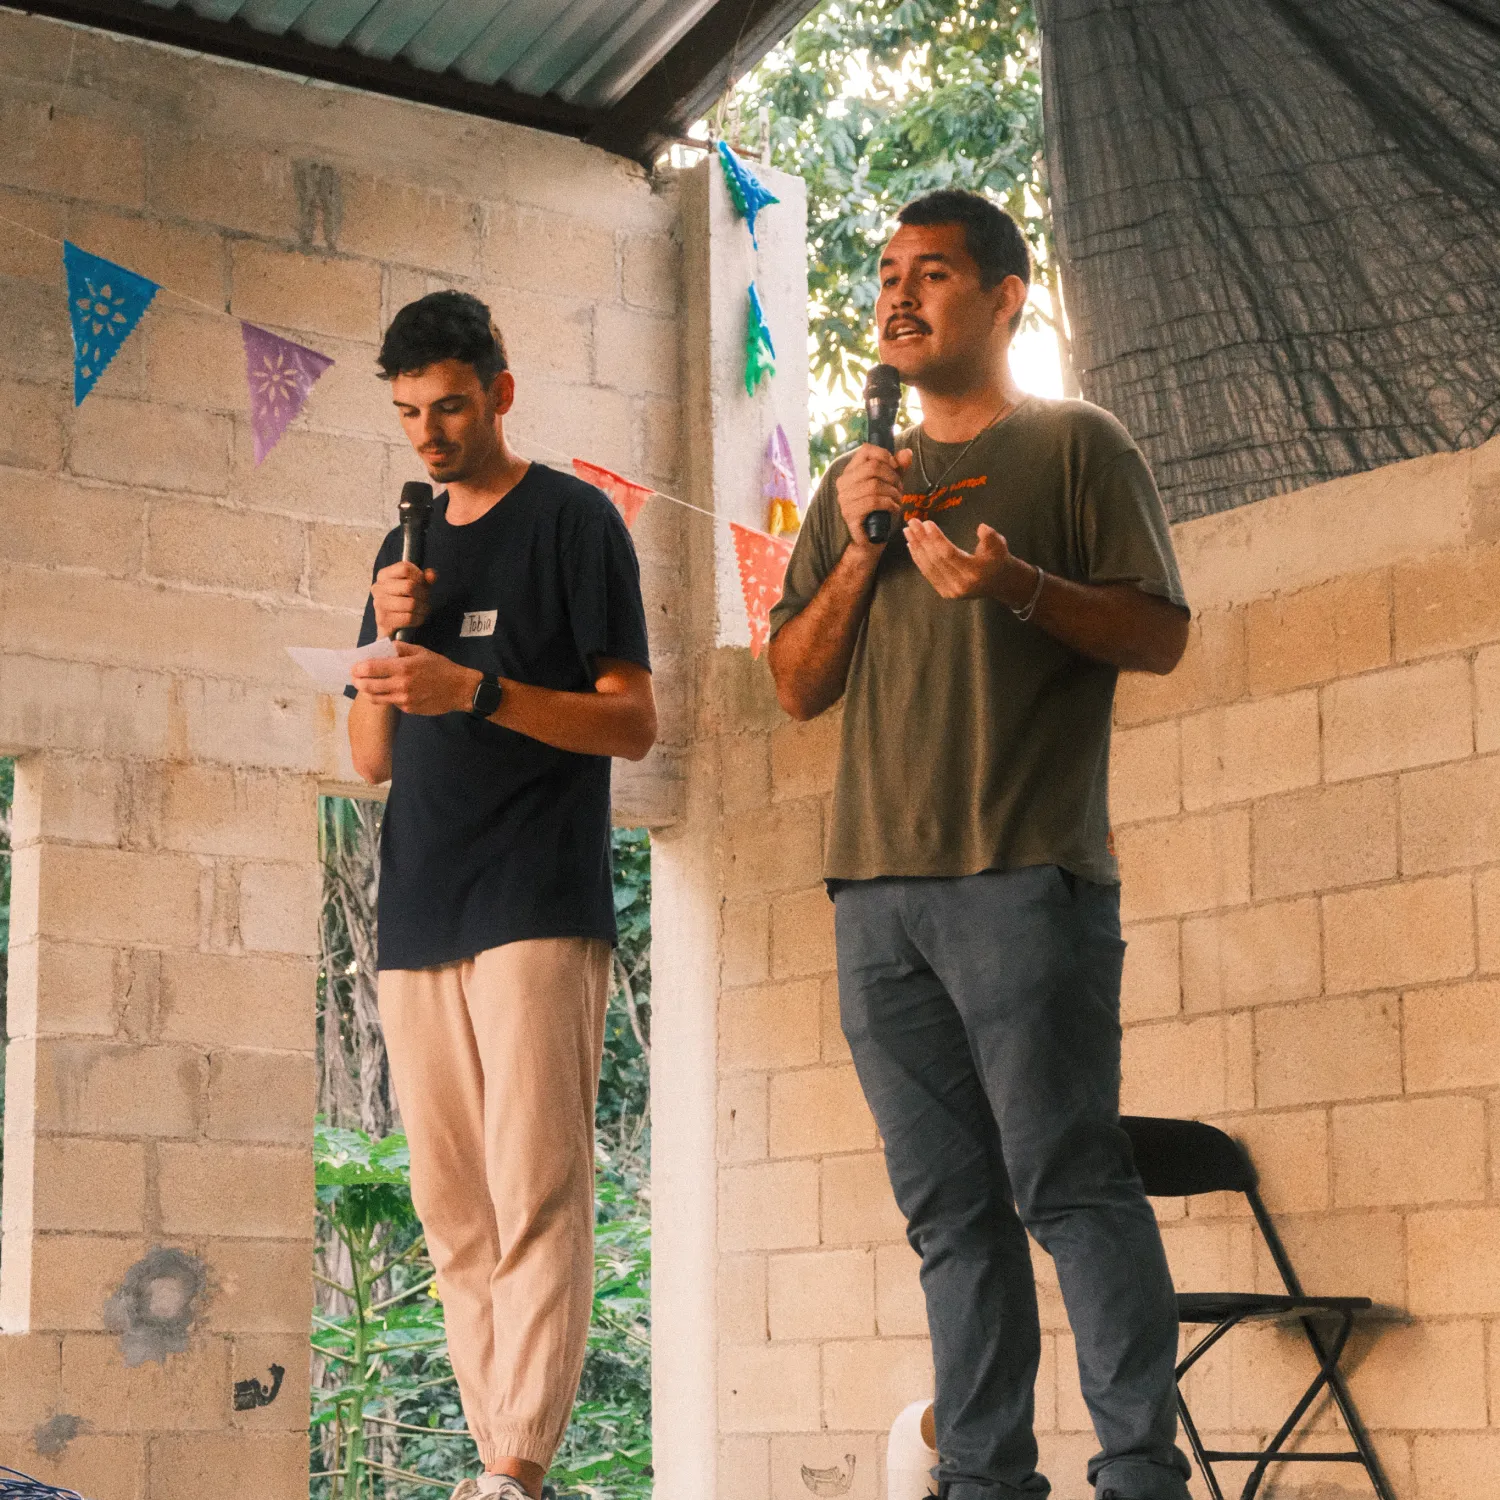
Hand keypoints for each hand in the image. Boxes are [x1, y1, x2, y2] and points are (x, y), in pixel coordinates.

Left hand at [350, 643, 480, 715]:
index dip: (358, 668)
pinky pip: (390, 703)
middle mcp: (401, 684)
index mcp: (403, 667)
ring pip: (375, 698)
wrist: (459, 689)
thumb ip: (400, 648)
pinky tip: (388, 691)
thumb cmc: (441, 668)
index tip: (354, 667)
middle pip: (367, 686)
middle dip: (357, 681)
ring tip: (365, 685)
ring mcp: (404, 699)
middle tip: (355, 677)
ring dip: (366, 691)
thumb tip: (382, 647)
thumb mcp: (421, 652)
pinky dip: (385, 696)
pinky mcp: (408, 709)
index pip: (370, 668)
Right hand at [371, 561, 435, 638]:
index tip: (422, 583)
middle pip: (409, 586)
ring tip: (423, 609)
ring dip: (423, 608)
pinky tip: (418, 617)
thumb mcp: (417, 586)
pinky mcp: (383, 620)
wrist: (393, 627)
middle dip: (423, 594)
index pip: (405, 568)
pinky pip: (409, 618)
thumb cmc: (405, 601)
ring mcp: (379, 604)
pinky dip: (419, 619)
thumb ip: (425, 578)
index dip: (419, 576)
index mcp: (383, 575)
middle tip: (425, 599)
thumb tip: (431, 575)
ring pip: (411, 603)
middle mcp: (378, 588)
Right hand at [835, 444, 913, 551]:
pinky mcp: (850, 514)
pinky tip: (894, 509)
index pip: (865, 450)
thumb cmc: (880, 510)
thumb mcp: (891, 485)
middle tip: (900, 488)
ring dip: (893, 492)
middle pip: (873, 467)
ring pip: (874, 485)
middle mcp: (843, 483)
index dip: (885, 455)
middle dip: (893, 477)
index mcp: (850, 472)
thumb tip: (907, 453)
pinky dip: (889, 504)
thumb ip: (897, 468)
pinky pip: (874, 502)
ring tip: (898, 500)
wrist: (870, 539)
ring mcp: (844, 499)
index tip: (896, 466)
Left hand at [905, 520, 1034, 603]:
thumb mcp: (1000, 545)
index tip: (926, 523)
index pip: (949, 554)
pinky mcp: (945, 593)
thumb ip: (990, 537)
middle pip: (935, 559)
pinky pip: (928, 574)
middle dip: (922, 540)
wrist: (1000, 583)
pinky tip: (912, 546)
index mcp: (974, 573)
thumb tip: (981, 528)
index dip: (936, 538)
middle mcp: (960, 585)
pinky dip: (918, 559)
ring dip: (916, 548)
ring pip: (929, 567)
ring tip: (908, 531)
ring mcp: (951, 591)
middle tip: (912, 522)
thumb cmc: (998, 559)